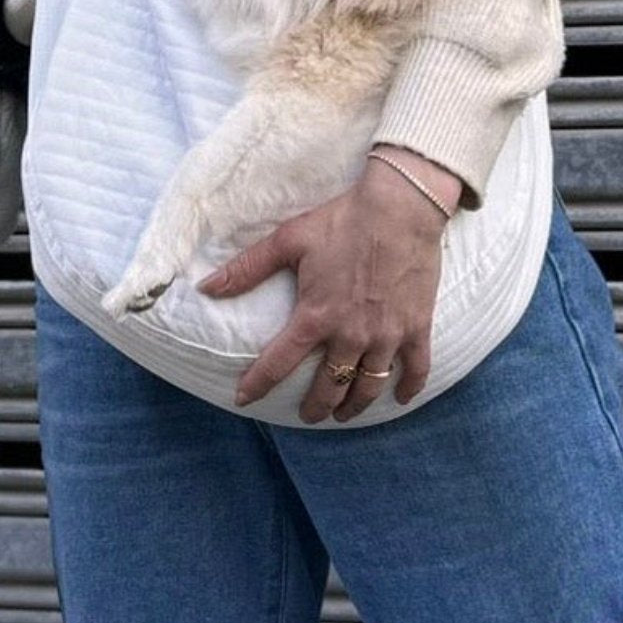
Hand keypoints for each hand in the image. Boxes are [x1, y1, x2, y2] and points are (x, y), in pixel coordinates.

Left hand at [197, 146, 460, 422]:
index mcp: (315, 316)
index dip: (258, 385)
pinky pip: (416, 369)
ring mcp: (387, 335)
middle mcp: (350, 335)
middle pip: (330, 387)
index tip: (244, 399)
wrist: (401, 207)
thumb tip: (206, 286)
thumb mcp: (288, 239)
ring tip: (344, 413)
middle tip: (309, 414)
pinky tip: (400, 397)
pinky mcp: (417, 327)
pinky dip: (408, 387)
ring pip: (369, 386)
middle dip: (316, 406)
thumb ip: (247, 267)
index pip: (278, 363)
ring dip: (354, 406)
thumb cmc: (342, 220)